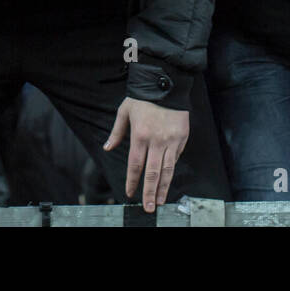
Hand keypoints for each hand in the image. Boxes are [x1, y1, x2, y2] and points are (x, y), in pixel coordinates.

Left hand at [104, 97, 189, 212]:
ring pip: (167, 169)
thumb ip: (116, 132)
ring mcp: (171, 140)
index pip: (135, 165)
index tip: (130, 193)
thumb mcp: (124, 111)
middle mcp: (156, 141)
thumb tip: (107, 148)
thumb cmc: (143, 97)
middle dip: (149, 192)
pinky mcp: (182, 138)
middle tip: (148, 208)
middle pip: (152, 173)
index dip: (132, 181)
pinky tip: (168, 179)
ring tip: (160, 201)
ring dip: (163, 187)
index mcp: (140, 135)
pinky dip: (172, 169)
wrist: (166, 82)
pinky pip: (177, 157)